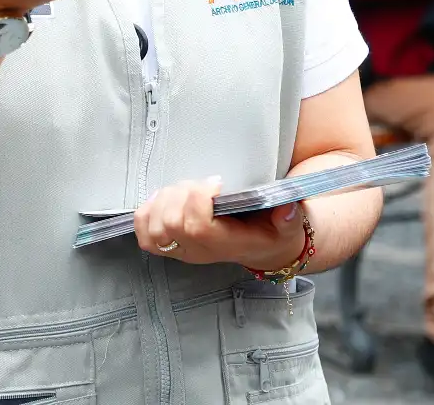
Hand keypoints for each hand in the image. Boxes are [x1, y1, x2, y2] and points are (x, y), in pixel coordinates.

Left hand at [133, 178, 308, 270]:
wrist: (265, 248)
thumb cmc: (274, 232)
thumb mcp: (290, 225)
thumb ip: (290, 218)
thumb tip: (287, 208)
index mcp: (225, 244)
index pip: (196, 227)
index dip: (198, 199)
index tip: (217, 182)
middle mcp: (199, 251)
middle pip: (170, 224)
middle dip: (181, 194)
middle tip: (202, 185)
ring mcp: (182, 250)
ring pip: (153, 228)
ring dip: (164, 200)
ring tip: (187, 190)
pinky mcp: (170, 245)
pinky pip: (143, 233)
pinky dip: (147, 212)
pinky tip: (166, 199)